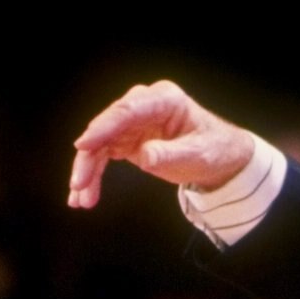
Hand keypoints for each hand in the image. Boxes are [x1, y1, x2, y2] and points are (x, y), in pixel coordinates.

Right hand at [67, 80, 255, 211]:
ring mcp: (132, 123)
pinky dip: (94, 175)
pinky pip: (103, 155)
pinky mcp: (127, 140)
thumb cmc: (214, 149)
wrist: (221, 158)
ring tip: (80, 198)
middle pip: (107, 128)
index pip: (127, 110)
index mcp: (163, 100)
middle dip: (89, 156)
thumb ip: (172, 154)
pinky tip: (84, 194)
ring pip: (99, 144)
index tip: (83, 145)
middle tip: (79, 184)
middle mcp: (143, 107)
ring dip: (87, 170)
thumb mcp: (199, 154)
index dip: (103, 127)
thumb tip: (145, 156)